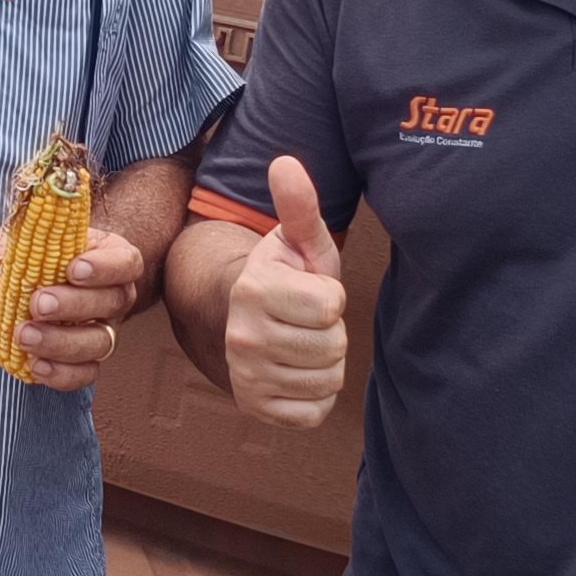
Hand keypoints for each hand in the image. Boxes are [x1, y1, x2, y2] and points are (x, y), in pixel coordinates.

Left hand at [0, 221, 148, 391]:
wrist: (43, 280)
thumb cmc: (37, 255)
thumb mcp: (18, 246)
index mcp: (111, 258)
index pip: (125, 262)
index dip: (104, 267)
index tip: (72, 269)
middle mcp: (116, 296)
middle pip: (112, 303)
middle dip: (74, 305)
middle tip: (38, 304)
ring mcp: (106, 330)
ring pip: (101, 343)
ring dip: (62, 342)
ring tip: (26, 337)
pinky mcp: (88, 359)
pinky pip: (86, 373)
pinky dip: (62, 374)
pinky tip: (35, 366)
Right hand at [223, 156, 348, 427]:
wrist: (251, 319)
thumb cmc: (287, 276)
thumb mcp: (299, 240)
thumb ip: (300, 206)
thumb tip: (285, 162)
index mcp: (253, 290)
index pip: (330, 306)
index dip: (331, 296)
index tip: (310, 289)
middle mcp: (242, 336)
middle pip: (333, 346)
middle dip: (331, 332)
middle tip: (308, 321)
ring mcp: (246, 376)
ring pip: (327, 381)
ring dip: (326, 363)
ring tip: (304, 343)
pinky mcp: (255, 408)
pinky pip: (314, 413)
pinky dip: (316, 396)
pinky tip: (298, 371)